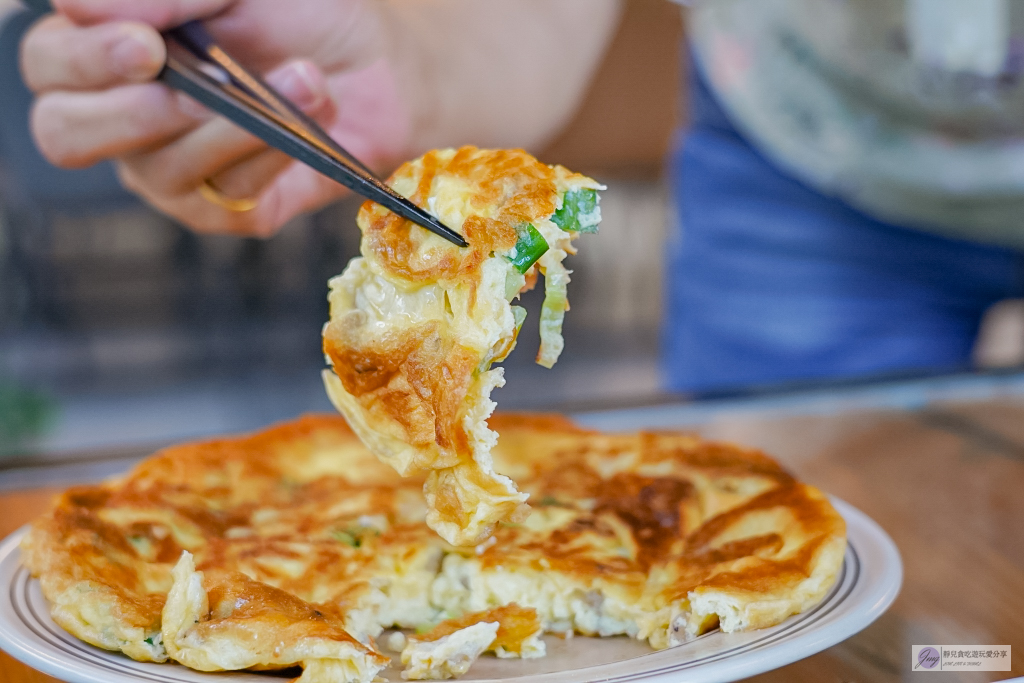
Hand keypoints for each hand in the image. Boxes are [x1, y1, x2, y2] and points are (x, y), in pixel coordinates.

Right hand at [20, 0, 412, 235]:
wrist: (382, 58)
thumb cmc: (301, 11)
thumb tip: (76, 5)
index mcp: (109, 54)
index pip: (50, 67)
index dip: (84, 60)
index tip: (147, 44)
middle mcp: (127, 119)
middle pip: (66, 135)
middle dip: (129, 112)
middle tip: (194, 87)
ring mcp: (176, 171)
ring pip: (159, 171)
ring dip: (231, 126)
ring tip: (302, 80)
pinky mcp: (233, 209)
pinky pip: (229, 199)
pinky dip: (270, 157)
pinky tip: (306, 123)